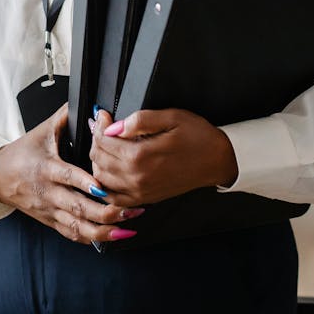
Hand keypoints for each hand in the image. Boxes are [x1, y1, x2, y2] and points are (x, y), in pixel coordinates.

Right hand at [0, 104, 143, 245]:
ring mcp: (50, 210)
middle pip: (78, 207)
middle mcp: (49, 193)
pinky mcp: (50, 221)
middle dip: (106, 212)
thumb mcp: (42, 131)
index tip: (104, 187)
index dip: (86, 184)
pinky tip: (111, 237)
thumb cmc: (22, 152)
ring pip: (77, 226)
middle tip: (130, 211)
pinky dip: (91, 238)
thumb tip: (90, 103)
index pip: (69, 177)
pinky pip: (72, 234)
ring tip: (127, 229)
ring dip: (104, 231)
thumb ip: (65, 116)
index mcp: (47, 168)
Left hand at [89, 108, 238, 207]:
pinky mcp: (144, 198)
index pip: (104, 141)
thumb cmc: (197, 137)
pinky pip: (113, 197)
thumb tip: (115, 125)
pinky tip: (110, 169)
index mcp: (141, 156)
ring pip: (101, 178)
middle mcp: (137, 177)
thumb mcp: (171, 117)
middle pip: (99, 159)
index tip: (103, 114)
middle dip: (96, 140)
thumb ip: (140, 120)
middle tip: (104, 126)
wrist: (217, 161)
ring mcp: (140, 191)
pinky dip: (105, 184)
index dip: (99, 125)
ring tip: (107, 144)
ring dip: (98, 160)